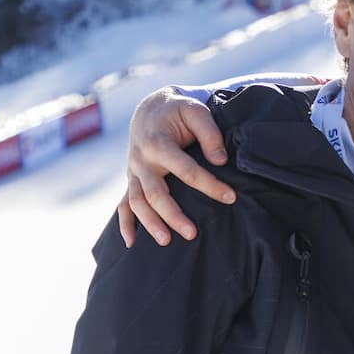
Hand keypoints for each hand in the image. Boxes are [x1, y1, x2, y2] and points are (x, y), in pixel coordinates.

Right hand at [117, 86, 234, 246]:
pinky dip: (125, 224)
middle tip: (192, 234)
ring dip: (150, 223)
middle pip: (155, 193)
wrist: (150, 109)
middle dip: (173, 215)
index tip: (230, 197)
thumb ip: (210, 133)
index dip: (209, 185)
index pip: (186, 170)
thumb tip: (220, 161)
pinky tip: (132, 243)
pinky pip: (123, 204)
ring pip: (137, 201)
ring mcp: (134, 172)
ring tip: (166, 241)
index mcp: (158, 143)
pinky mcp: (132, 179)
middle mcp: (142, 160)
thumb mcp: (195, 111)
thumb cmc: (177, 111)